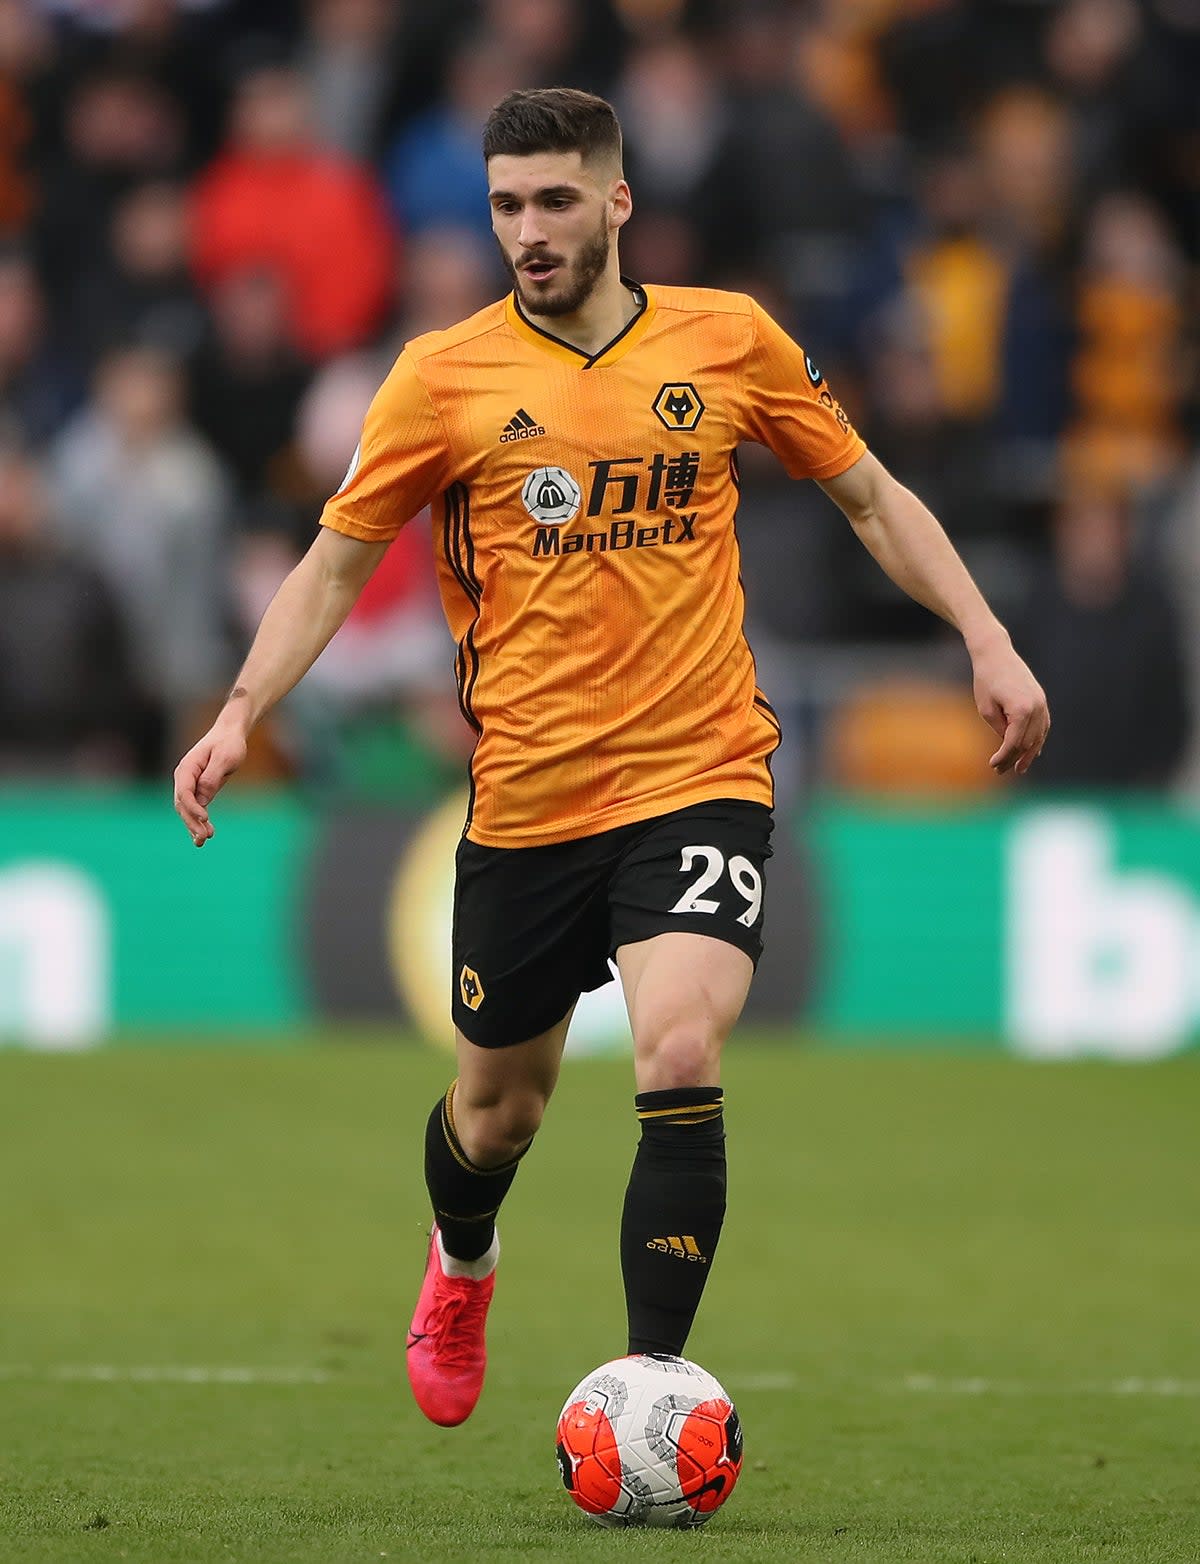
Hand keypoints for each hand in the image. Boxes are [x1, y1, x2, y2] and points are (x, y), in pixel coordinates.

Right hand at [173, 720, 247, 845]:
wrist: (230, 735)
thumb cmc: (229, 744)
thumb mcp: (225, 758)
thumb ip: (212, 777)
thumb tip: (202, 797)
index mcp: (187, 768)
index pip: (184, 792)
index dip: (192, 807)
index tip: (205, 818)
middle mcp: (184, 777)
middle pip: (182, 804)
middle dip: (192, 822)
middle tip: (205, 837)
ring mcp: (189, 784)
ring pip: (186, 810)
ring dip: (193, 825)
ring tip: (203, 841)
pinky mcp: (198, 790)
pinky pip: (194, 808)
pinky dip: (197, 822)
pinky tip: (203, 835)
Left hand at [970, 631, 1049, 775]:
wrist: (996, 654)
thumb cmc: (986, 681)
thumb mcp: (987, 709)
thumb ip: (1000, 730)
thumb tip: (1008, 747)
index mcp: (1021, 710)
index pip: (1014, 743)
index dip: (1003, 757)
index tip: (992, 765)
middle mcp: (1036, 708)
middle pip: (1027, 742)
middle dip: (1014, 758)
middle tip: (1000, 770)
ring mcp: (1042, 703)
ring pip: (1039, 736)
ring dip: (1029, 754)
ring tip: (1019, 768)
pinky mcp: (1041, 700)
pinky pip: (1043, 725)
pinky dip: (1039, 740)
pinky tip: (1034, 752)